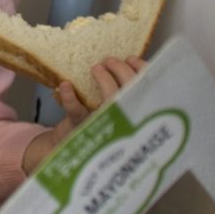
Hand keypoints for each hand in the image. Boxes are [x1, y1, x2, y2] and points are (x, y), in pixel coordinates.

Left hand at [22, 56, 147, 173]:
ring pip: (110, 100)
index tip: (131, 59)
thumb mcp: (119, 112)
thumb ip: (127, 93)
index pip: (149, 89)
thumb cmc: (102, 126)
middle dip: (122, 70)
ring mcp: (104, 125)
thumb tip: (129, 63)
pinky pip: (75, 110)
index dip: (142, 70)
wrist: (78, 153)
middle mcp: (126, 121)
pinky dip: (69, 96)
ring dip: (104, 79)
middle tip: (111, 61)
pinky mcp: (81, 126)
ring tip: (96, 67)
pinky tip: (65, 84)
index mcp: (140, 114)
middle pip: (132, 91)